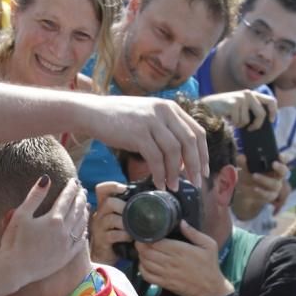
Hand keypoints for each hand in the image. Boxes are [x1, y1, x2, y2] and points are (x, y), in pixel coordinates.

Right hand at [0, 176, 88, 285]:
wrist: (14, 268)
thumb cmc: (13, 241)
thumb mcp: (21, 214)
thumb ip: (35, 196)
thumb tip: (46, 178)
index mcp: (53, 219)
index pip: (66, 199)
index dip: (71, 188)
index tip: (74, 180)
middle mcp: (64, 231)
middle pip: (77, 210)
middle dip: (80, 198)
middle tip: (82, 190)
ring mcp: (66, 245)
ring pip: (81, 225)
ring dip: (84, 213)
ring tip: (86, 206)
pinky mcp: (65, 257)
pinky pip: (80, 243)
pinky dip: (84, 233)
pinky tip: (84, 230)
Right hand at [84, 96, 208, 190]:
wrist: (93, 112)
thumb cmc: (119, 119)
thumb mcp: (148, 117)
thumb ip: (165, 131)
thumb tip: (181, 159)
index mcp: (170, 108)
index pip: (197, 132)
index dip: (203, 154)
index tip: (203, 171)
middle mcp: (164, 111)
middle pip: (190, 142)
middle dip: (195, 166)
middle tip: (195, 183)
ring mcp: (151, 121)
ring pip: (174, 152)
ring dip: (175, 173)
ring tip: (173, 187)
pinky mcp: (138, 133)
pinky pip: (155, 158)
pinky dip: (159, 174)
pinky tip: (159, 184)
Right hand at [90, 182, 131, 264]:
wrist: (104, 255)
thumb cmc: (115, 234)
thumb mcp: (119, 218)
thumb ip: (127, 208)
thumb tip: (149, 197)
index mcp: (104, 206)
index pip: (102, 189)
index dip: (112, 186)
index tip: (124, 188)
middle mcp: (99, 214)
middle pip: (108, 202)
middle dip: (124, 206)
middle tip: (134, 213)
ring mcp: (99, 227)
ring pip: (112, 218)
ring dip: (126, 223)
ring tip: (134, 228)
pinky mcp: (102, 240)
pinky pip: (114, 234)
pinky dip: (125, 235)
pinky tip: (131, 238)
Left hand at [136, 220, 232, 295]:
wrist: (211, 289)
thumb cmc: (210, 265)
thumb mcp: (209, 245)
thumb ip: (193, 233)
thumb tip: (181, 222)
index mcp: (180, 250)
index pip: (155, 242)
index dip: (147, 237)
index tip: (145, 232)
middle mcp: (171, 262)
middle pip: (147, 252)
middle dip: (140, 245)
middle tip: (140, 240)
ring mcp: (166, 273)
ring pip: (145, 263)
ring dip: (141, 255)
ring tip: (142, 250)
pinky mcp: (165, 283)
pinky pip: (147, 276)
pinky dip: (142, 269)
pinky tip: (144, 264)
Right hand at [203, 90, 276, 128]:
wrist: (206, 106)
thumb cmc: (224, 109)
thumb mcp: (240, 106)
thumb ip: (251, 109)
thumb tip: (262, 123)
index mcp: (251, 93)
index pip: (270, 101)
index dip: (273, 112)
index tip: (270, 121)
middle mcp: (248, 94)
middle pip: (261, 114)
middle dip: (256, 124)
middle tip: (250, 129)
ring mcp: (240, 99)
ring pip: (247, 121)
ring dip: (239, 124)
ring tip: (231, 119)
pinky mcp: (233, 105)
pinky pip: (238, 122)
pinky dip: (233, 124)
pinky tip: (226, 118)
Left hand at [233, 155, 287, 220]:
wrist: (244, 193)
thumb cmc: (248, 177)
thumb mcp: (244, 169)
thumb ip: (243, 163)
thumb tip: (241, 157)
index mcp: (273, 166)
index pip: (283, 160)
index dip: (283, 158)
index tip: (279, 156)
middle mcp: (277, 176)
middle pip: (283, 172)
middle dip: (280, 168)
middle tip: (273, 163)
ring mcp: (274, 187)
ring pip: (275, 184)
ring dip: (265, 179)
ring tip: (254, 175)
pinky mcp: (270, 196)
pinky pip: (268, 194)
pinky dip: (261, 191)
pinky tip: (254, 188)